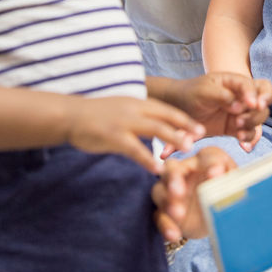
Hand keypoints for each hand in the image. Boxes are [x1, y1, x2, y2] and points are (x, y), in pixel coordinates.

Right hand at [68, 96, 203, 173]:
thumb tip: (155, 126)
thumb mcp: (121, 109)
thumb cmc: (96, 115)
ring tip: (187, 150)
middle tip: (201, 136)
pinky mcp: (113, 136)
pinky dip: (147, 158)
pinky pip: (134, 148)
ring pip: (154, 129)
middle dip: (185, 126)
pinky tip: (157, 169)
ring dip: (172, 138)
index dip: (184, 118)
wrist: (70, 115)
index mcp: (137, 103)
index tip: (200, 128)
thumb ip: (139, 116)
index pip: (166, 109)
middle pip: (165, 116)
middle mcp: (134, 109)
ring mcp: (124, 122)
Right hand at [152, 146, 236, 241]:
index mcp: (204, 161)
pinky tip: (174, 234)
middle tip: (179, 191)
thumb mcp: (232, 189)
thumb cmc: (225, 196)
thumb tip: (223, 174)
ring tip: (178, 213)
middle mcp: (183, 171)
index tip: (216, 174)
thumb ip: (229, 181)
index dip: (210, 163)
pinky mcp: (164, 212)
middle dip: (174, 178)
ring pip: (159, 190)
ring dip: (167, 201)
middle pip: (172, 167)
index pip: (205, 155)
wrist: (215, 221)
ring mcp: (170, 191)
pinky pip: (159, 216)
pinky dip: (166, 225)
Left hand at [168, 72, 271, 153]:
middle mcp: (241, 96)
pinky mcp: (235, 127)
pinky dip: (248, 138)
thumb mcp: (204, 91)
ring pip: (258, 118)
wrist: (178, 107)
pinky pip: (249, 132)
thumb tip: (238, 106)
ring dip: (252, 125)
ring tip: (238, 132)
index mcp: (235, 82)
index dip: (256, 95)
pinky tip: (241, 143)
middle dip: (256, 113)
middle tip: (241, 121)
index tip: (252, 104)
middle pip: (263, 102)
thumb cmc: (191, 93)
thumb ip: (222, 95)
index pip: (254, 86)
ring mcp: (239, 112)